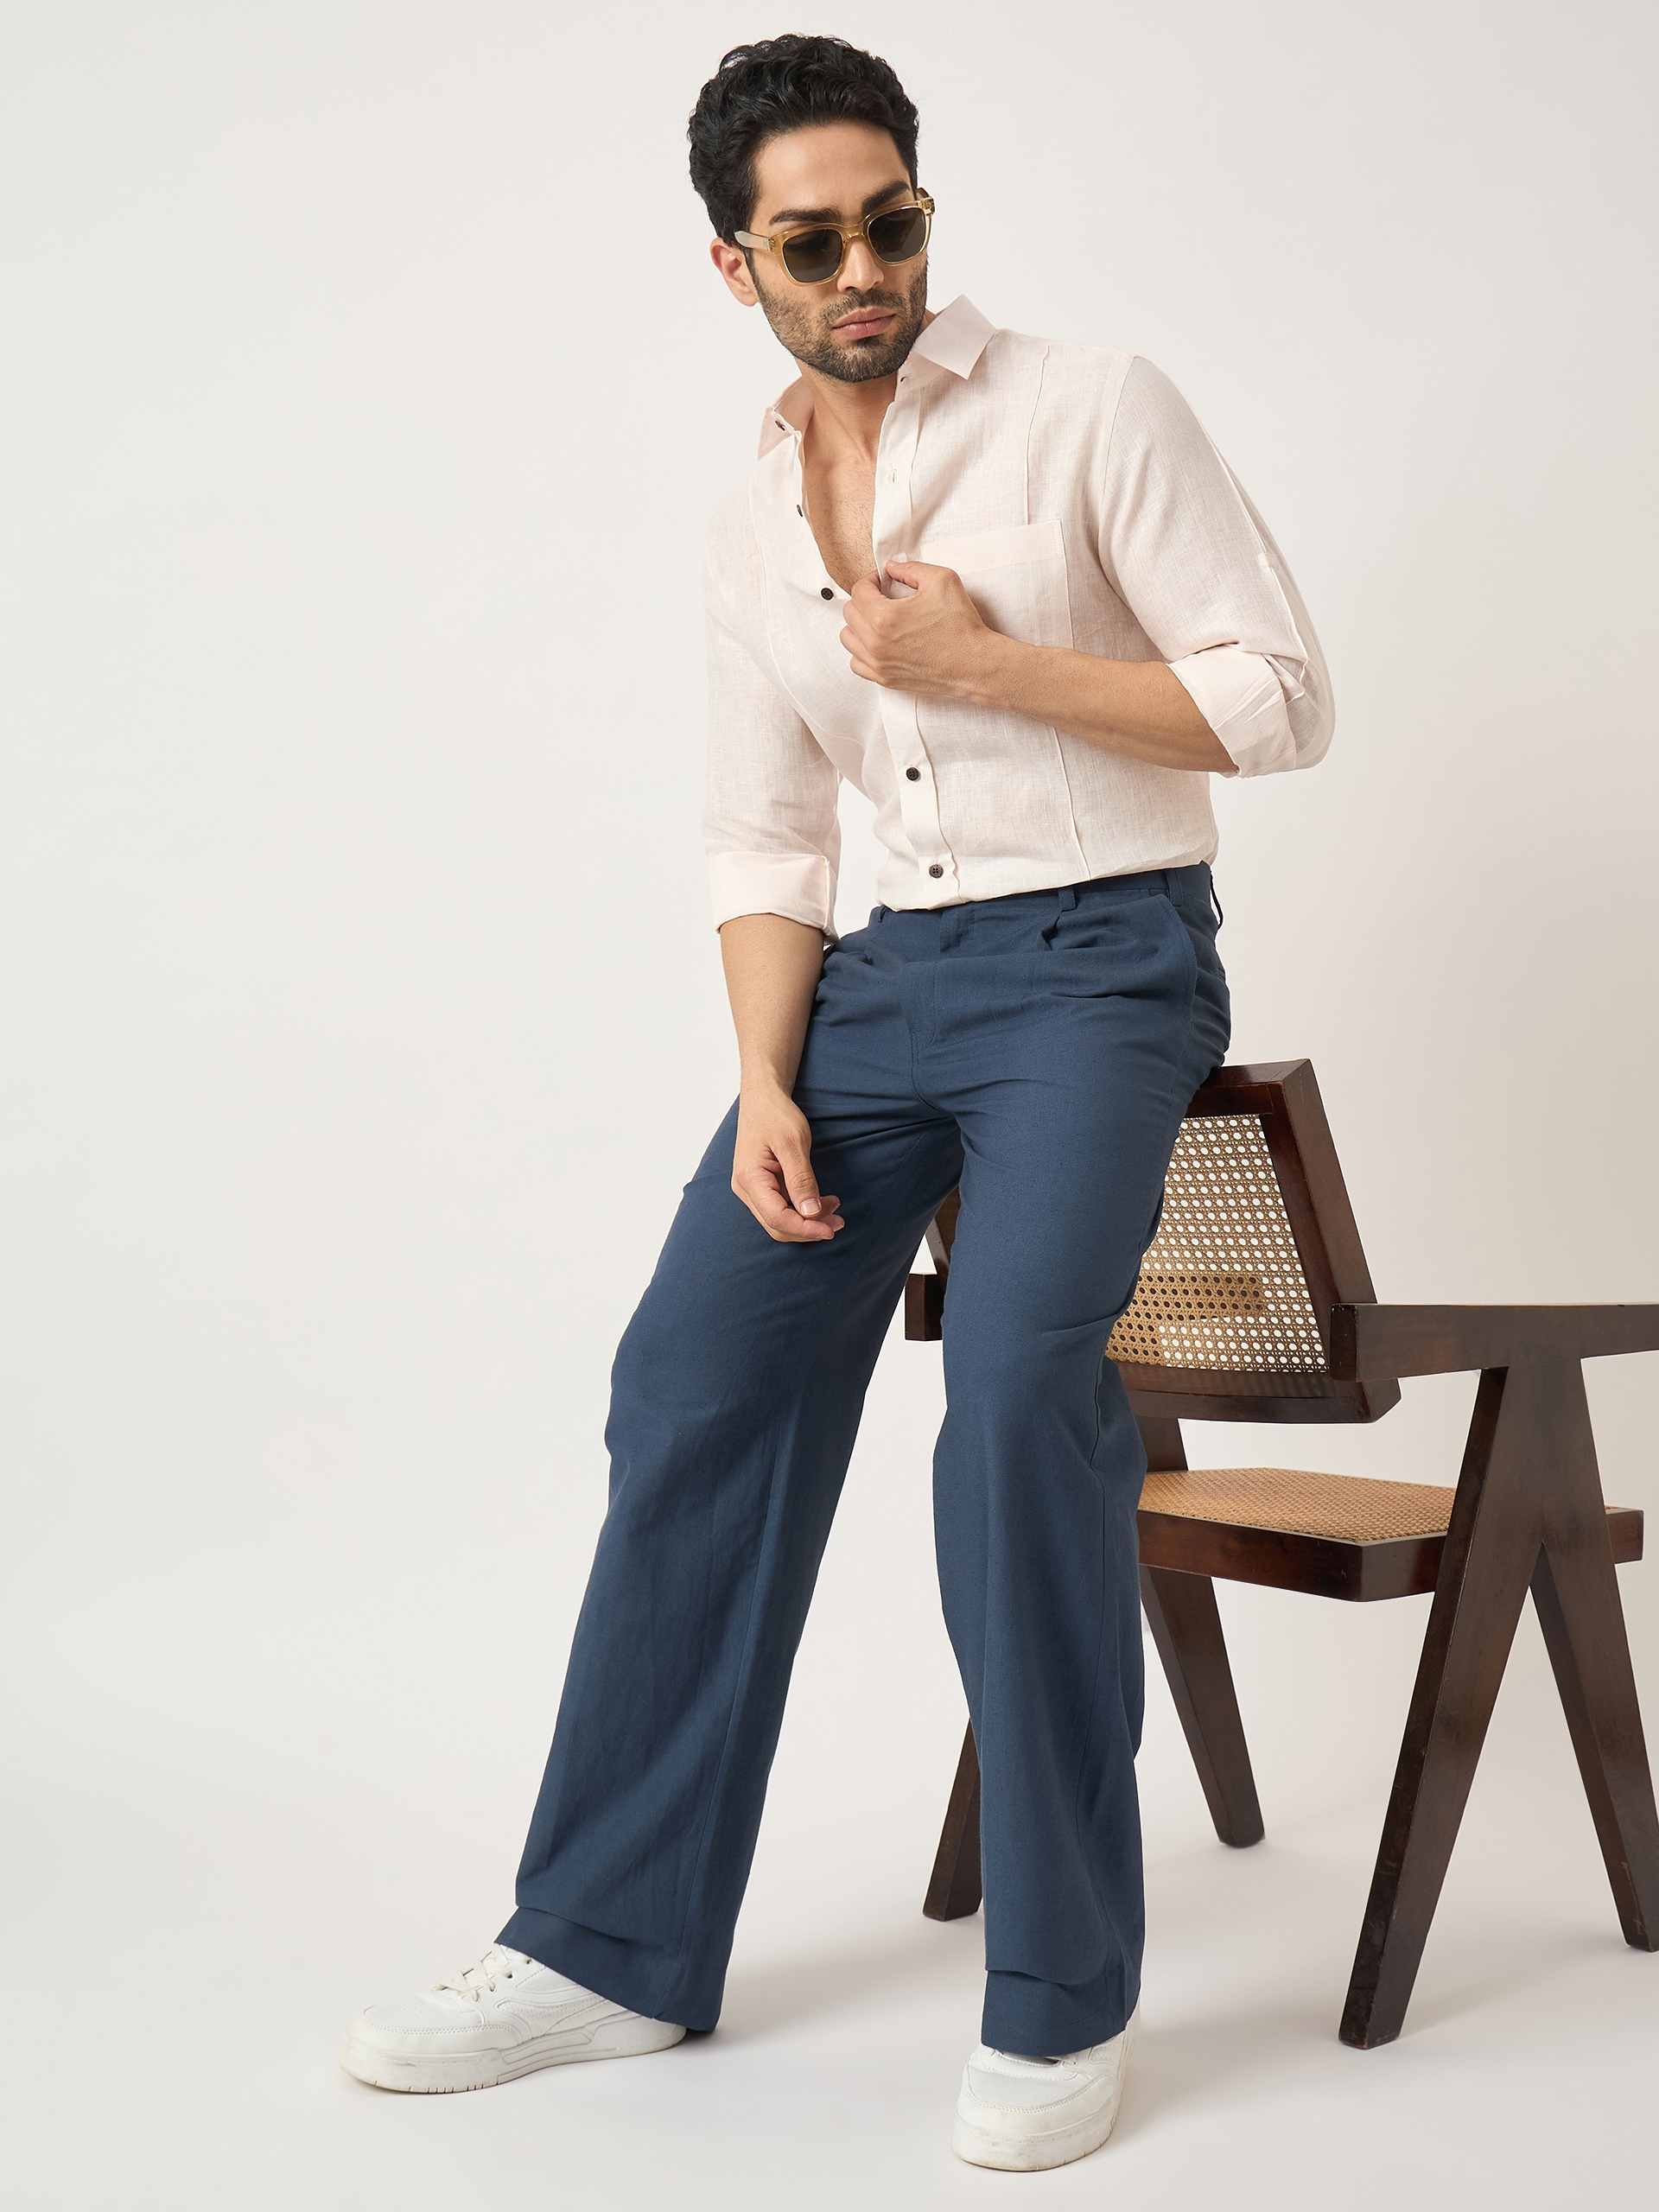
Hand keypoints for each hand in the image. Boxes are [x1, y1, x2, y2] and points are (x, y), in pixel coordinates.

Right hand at [731, 1088, 844, 1242]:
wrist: (763, 1098)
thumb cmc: (775, 1115)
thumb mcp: (793, 1144)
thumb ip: (801, 1180)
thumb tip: (811, 1214)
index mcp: (750, 1179)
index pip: (777, 1218)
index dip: (806, 1229)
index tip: (831, 1229)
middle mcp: (746, 1189)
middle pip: (777, 1226)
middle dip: (809, 1229)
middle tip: (839, 1223)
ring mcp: (753, 1189)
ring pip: (780, 1220)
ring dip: (808, 1221)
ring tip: (835, 1210)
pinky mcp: (762, 1186)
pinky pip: (782, 1207)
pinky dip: (803, 1210)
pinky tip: (822, 1202)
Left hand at [838, 558, 995, 697]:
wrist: (974, 664)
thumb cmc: (961, 625)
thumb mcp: (942, 580)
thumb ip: (910, 568)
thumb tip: (891, 568)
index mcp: (884, 617)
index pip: (859, 590)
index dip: (871, 579)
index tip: (882, 581)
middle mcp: (875, 643)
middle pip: (850, 613)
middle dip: (864, 600)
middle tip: (883, 597)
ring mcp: (878, 664)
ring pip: (848, 639)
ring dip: (859, 625)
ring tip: (879, 620)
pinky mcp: (885, 679)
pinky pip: (856, 663)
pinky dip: (862, 651)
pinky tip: (879, 643)